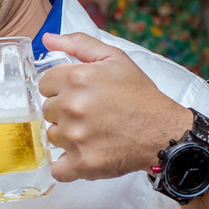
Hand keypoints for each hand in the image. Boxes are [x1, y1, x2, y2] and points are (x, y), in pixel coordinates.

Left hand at [39, 32, 189, 182]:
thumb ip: (79, 44)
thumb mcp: (115, 59)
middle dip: (65, 111)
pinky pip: (58, 169)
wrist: (164, 132)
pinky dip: (67, 166)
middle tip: (90, 113)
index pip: (44, 85)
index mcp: (76, 79)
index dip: (61, 89)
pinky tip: (83, 156)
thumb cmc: (140, 95)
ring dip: (67, 136)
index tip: (79, 94)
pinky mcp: (82, 163)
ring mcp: (75, 138)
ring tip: (93, 132)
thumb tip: (47, 39)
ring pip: (52, 137)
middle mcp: (71, 107)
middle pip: (47, 111)